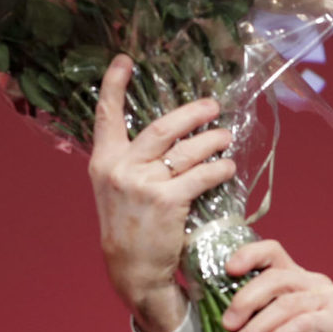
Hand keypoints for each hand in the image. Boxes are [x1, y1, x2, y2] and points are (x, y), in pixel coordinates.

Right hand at [87, 54, 236, 331]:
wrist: (132, 271)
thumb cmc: (131, 228)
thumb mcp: (117, 190)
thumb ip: (133, 162)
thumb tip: (170, 135)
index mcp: (104, 162)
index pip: (105, 116)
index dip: (114, 85)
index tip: (124, 60)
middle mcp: (120, 168)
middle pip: (162, 126)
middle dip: (192, 113)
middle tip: (212, 106)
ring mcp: (143, 184)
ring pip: (187, 149)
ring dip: (213, 141)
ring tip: (226, 138)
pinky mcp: (167, 201)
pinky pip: (201, 175)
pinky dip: (219, 169)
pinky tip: (228, 168)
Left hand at [222, 240, 332, 331]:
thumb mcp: (288, 327)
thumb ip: (265, 321)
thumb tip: (226, 330)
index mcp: (299, 278)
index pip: (272, 252)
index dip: (248, 255)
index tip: (226, 270)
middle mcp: (314, 282)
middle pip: (274, 277)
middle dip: (245, 300)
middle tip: (227, 325)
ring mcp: (328, 299)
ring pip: (286, 303)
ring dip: (258, 325)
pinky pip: (304, 324)